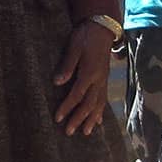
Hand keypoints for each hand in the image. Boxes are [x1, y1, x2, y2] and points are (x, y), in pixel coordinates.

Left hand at [52, 21, 114, 136]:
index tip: (58, 118)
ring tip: (85, 133)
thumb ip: (67, 66)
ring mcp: (103, 80)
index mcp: (89, 73)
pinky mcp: (104, 79)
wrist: (102, 27)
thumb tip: (57, 82)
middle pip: (88, 104)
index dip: (67, 107)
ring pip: (98, 104)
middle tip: (69, 132)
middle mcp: (98, 80)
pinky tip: (98, 121)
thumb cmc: (85, 36)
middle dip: (78, 119)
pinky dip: (100, 111)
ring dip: (91, 119)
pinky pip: (103, 99)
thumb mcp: (73, 47)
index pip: (77, 95)